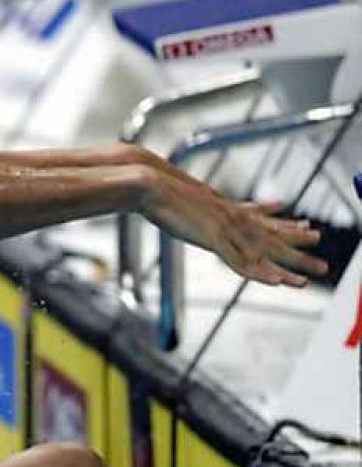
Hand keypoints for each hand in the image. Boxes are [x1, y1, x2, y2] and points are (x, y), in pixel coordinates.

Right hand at [141, 169, 326, 286]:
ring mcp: (225, 228)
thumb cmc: (156, 187)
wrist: (147, 183)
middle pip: (271, 236)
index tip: (305, 223)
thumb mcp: (180, 193)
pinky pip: (241, 261)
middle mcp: (231, 216)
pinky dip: (259, 273)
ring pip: (263, 253)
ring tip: (306, 281)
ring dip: (286, 269)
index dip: (284, 222)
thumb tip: (193, 195)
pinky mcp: (213, 239)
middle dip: (298, 248)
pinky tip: (274, 283)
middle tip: (320, 260)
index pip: (261, 217)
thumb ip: (195, 198)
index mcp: (223, 207)